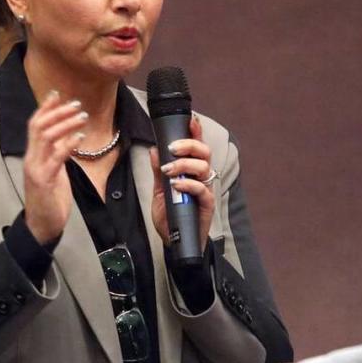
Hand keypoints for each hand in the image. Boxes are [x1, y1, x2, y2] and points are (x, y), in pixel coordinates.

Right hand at [24, 91, 87, 244]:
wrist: (41, 225)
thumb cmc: (49, 199)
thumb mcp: (53, 171)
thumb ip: (56, 154)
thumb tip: (67, 135)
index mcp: (33, 155)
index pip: (34, 125)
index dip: (45, 108)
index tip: (57, 93)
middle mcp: (31, 158)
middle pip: (39, 126)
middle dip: (57, 112)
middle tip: (76, 104)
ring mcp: (35, 169)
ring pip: (46, 137)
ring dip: (65, 124)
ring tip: (82, 116)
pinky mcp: (44, 180)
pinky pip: (56, 158)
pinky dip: (67, 145)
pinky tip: (79, 137)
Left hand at [149, 115, 214, 250]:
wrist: (175, 242)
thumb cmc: (171, 216)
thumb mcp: (160, 191)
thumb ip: (159, 171)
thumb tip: (154, 149)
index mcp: (191, 171)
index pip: (197, 148)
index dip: (196, 133)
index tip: (190, 120)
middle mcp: (201, 177)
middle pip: (204, 152)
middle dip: (188, 145)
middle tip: (172, 147)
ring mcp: (205, 190)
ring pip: (204, 167)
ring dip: (185, 164)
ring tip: (169, 169)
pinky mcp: (206, 204)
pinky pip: (202, 189)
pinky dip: (189, 184)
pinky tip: (177, 184)